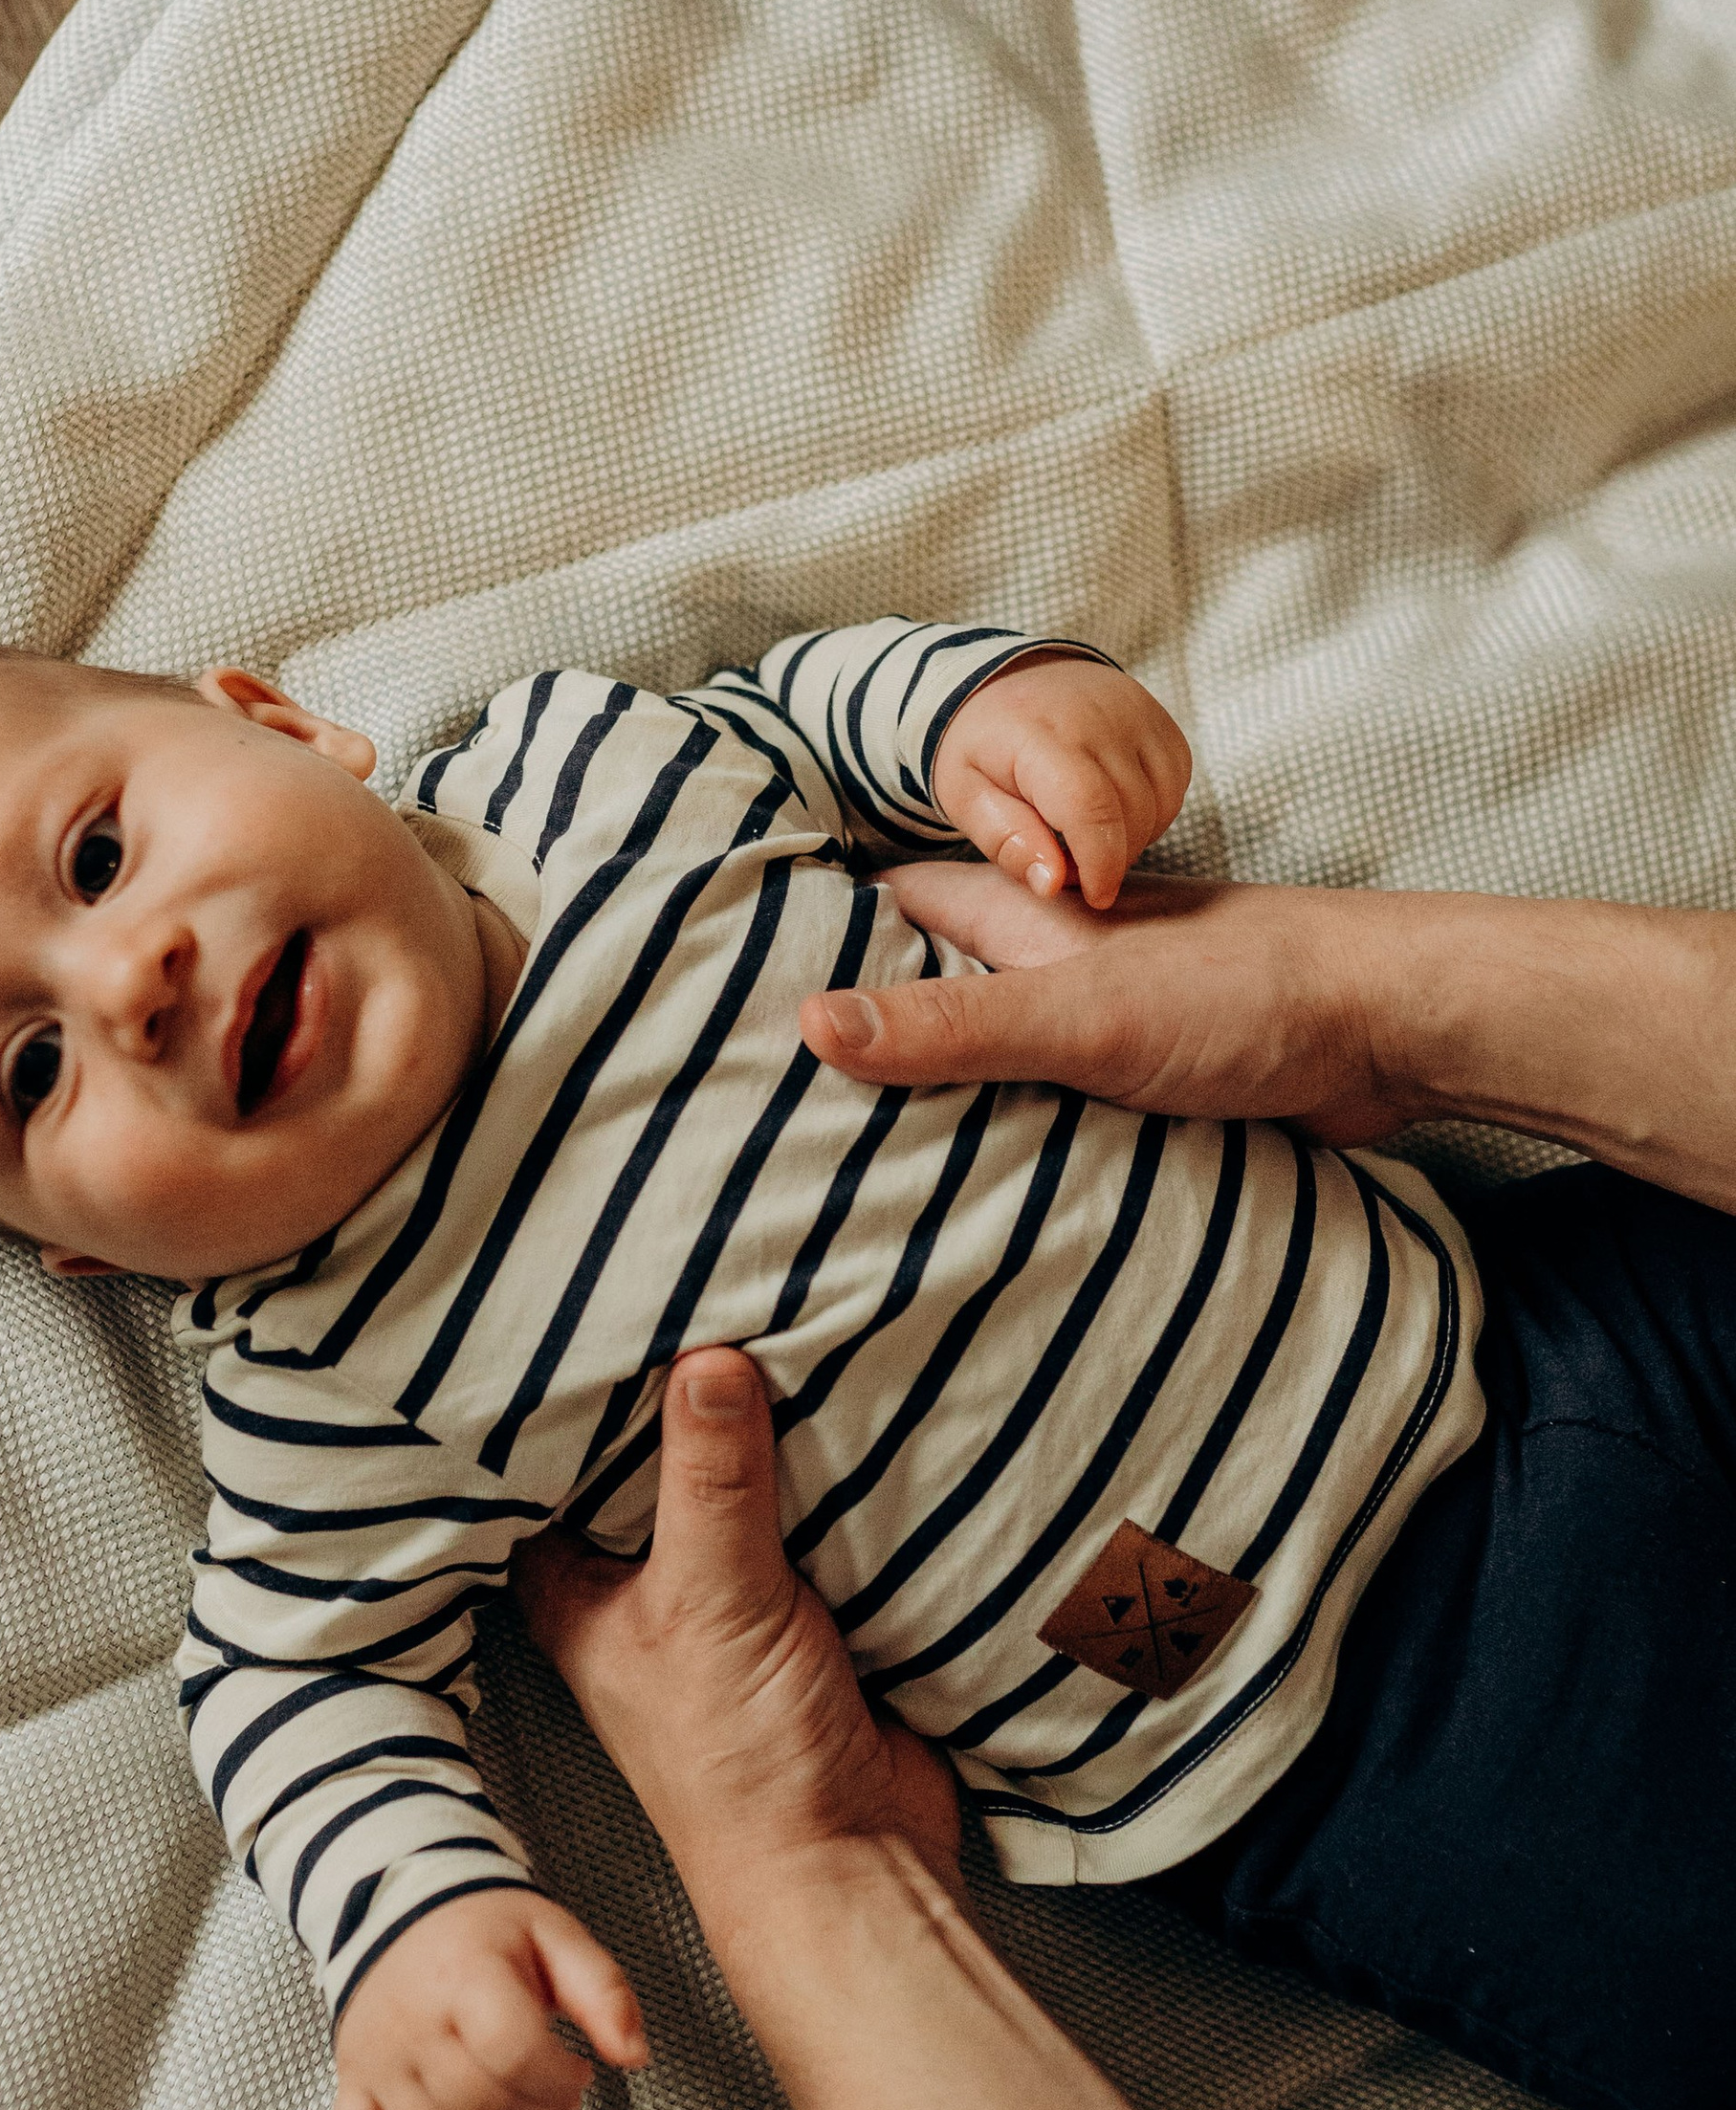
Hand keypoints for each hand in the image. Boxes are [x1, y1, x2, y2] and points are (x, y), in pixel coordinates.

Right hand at [331, 1885, 647, 2109]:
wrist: (398, 1904)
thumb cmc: (486, 1926)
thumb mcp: (557, 1935)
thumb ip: (604, 1992)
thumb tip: (635, 2057)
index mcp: (465, 1976)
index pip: (514, 2053)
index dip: (559, 2081)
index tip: (578, 2073)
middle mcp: (413, 2021)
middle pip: (479, 2104)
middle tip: (558, 2102)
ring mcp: (377, 2056)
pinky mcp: (355, 2080)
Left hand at [514, 1354, 960, 1924]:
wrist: (857, 1861)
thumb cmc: (741, 1767)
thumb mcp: (711, 1600)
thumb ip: (711, 1480)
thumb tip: (705, 1361)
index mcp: (578, 1589)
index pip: (545, 1464)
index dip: (559, 1393)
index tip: (583, 1300)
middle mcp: (644, 1585)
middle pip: (651, 1460)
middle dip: (677, 1391)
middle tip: (700, 1282)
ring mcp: (731, 1593)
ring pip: (740, 1481)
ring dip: (767, 1424)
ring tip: (780, 1312)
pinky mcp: (813, 1603)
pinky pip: (819, 1512)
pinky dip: (834, 1469)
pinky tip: (852, 1398)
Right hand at [807, 862, 1415, 1146]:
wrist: (1390, 1029)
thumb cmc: (1243, 993)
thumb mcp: (1077, 1013)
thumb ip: (952, 1024)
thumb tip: (807, 1025)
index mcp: (1019, 915)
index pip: (881, 910)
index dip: (805, 938)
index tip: (718, 988)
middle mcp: (1046, 959)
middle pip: (923, 985)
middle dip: (855, 1031)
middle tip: (754, 1100)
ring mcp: (1092, 1021)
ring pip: (983, 1053)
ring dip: (931, 1098)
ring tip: (831, 1165)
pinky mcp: (1136, 1083)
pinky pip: (1042, 1110)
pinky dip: (1004, 1141)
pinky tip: (964, 1199)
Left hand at [930, 654, 1192, 911]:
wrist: (1012, 683)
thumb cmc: (984, 749)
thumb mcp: (965, 797)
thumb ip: (1005, 840)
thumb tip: (1051, 883)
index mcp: (1041, 734)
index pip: (1090, 807)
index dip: (1100, 864)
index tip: (1094, 896)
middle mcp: (1100, 715)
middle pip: (1131, 814)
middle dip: (1110, 859)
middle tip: (1071, 864)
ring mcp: (1140, 713)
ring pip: (1160, 806)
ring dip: (1133, 839)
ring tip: (1088, 838)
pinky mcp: (1163, 722)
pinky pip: (1175, 788)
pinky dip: (1152, 815)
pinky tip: (1115, 814)